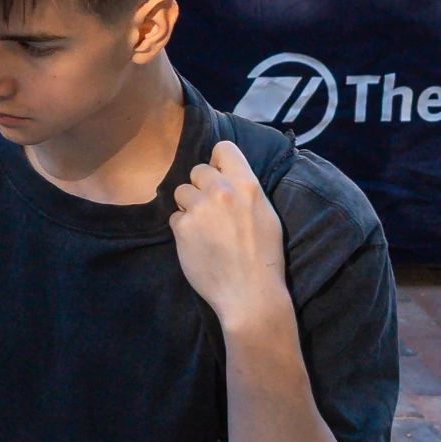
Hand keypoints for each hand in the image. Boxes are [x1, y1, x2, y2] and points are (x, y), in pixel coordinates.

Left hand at [170, 138, 293, 330]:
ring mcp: (199, 208)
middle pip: (197, 170)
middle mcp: (221, 190)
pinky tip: (198, 243)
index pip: (223, 148)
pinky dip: (183, 228)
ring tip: (204, 228)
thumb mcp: (266, 214)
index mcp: (246, 184)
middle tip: (212, 209)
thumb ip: (245, 191)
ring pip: (181, 191)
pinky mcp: (182, 228)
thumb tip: (228, 176)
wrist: (250, 293)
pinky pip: (174, 217)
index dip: (218, 162)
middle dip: (201, 186)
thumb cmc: (264, 257)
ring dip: (189, 206)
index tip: (220, 176)